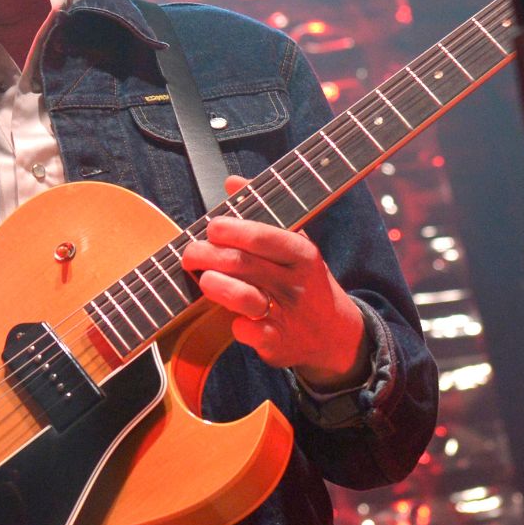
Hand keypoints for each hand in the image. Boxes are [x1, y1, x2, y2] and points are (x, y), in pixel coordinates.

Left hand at [180, 175, 370, 388]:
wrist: (334, 335)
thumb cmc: (304, 280)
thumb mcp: (294, 244)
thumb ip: (263, 211)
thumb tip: (232, 181)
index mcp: (301, 254)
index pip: (263, 236)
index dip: (232, 229)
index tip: (211, 227)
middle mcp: (295, 283)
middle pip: (244, 264)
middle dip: (208, 255)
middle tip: (189, 253)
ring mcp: (286, 314)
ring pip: (243, 297)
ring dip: (216, 286)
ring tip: (204, 280)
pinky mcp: (277, 343)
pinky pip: (248, 332)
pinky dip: (235, 324)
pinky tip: (229, 317)